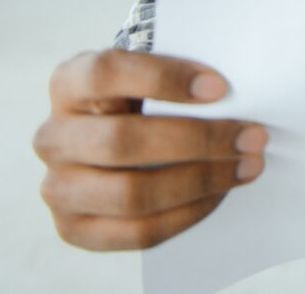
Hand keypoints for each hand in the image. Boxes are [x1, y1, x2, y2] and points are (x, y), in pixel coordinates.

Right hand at [33, 48, 266, 249]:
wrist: (109, 143)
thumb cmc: (140, 101)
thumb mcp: (147, 76)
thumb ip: (176, 77)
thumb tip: (236, 91)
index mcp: (67, 83)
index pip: (106, 74)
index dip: (163, 78)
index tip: (220, 87)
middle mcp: (53, 136)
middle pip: (122, 141)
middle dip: (197, 140)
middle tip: (252, 136)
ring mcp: (58, 187)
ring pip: (131, 193)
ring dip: (199, 181)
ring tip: (245, 167)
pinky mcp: (73, 228)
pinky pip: (136, 231)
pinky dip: (186, 213)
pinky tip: (217, 194)